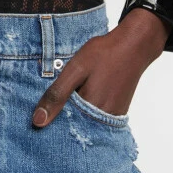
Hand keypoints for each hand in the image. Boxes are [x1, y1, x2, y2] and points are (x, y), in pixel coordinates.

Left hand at [32, 8, 171, 126]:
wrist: (134, 45)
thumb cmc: (104, 54)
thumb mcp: (75, 70)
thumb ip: (57, 95)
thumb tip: (38, 121)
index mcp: (90, 110)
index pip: (62, 127)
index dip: (49, 121)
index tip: (39, 116)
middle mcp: (102, 119)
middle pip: (74, 127)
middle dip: (60, 119)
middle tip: (52, 104)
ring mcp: (112, 116)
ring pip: (84, 122)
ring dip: (73, 114)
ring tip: (67, 98)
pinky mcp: (117, 110)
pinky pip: (95, 117)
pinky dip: (85, 110)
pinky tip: (80, 97)